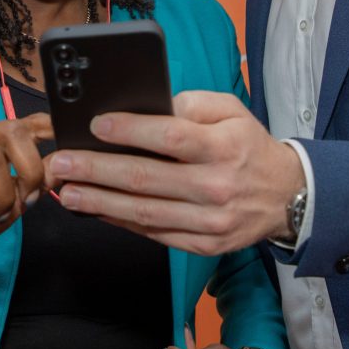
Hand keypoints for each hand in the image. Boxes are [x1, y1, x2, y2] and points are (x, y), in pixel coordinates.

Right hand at [0, 113, 51, 269]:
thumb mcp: (14, 202)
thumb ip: (34, 183)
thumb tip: (61, 166)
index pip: (22, 122)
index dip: (46, 125)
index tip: (66, 134)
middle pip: (10, 131)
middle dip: (30, 167)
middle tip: (28, 198)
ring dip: (4, 194)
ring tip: (0, 215)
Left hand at [43, 91, 303, 255]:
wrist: (286, 196)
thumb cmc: (248, 146)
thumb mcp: (232, 110)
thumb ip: (192, 103)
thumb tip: (148, 105)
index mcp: (223, 147)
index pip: (171, 136)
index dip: (130, 131)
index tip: (95, 125)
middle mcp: (216, 186)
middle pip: (147, 178)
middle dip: (98, 170)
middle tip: (63, 163)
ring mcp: (209, 221)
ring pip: (145, 212)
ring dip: (100, 203)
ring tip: (67, 192)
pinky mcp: (203, 244)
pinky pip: (154, 234)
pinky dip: (121, 222)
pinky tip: (96, 211)